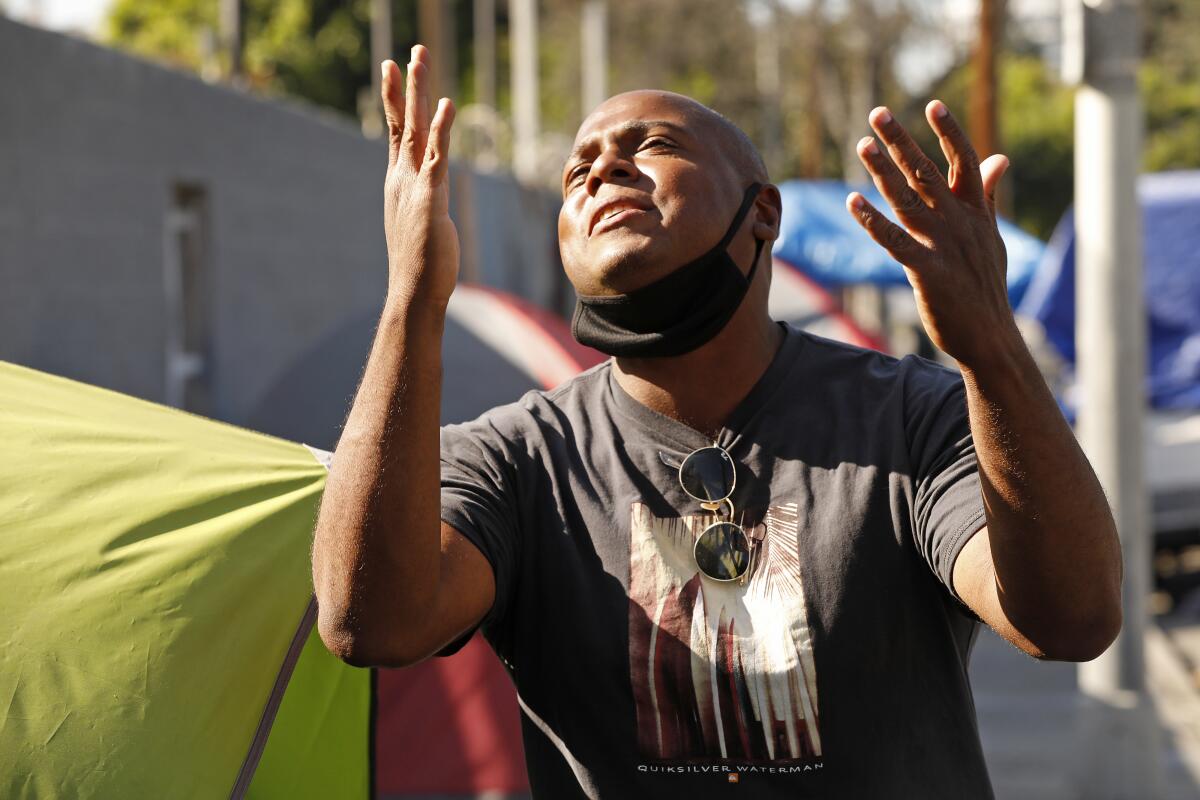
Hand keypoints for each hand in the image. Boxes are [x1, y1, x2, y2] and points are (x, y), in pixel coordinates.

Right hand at [382, 45, 458, 305]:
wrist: (415, 292)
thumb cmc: (421, 267)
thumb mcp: (420, 227)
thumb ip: (423, 209)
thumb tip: (429, 208)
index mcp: (398, 184)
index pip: (396, 133)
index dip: (394, 101)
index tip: (392, 68)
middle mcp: (400, 179)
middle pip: (400, 122)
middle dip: (403, 86)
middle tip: (407, 53)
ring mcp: (412, 186)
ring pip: (414, 130)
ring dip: (417, 93)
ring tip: (419, 60)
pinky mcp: (430, 197)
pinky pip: (437, 155)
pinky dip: (440, 128)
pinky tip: (446, 104)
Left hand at [845, 101, 1014, 366]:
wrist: (990, 336)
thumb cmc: (985, 285)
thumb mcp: (991, 236)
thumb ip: (986, 196)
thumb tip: (999, 158)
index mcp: (976, 212)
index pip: (964, 162)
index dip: (949, 132)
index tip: (932, 104)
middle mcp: (960, 222)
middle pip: (928, 172)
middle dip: (902, 141)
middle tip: (878, 113)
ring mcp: (944, 246)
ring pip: (908, 199)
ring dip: (882, 171)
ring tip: (862, 145)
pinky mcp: (927, 271)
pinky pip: (894, 241)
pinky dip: (873, 220)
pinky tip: (853, 202)